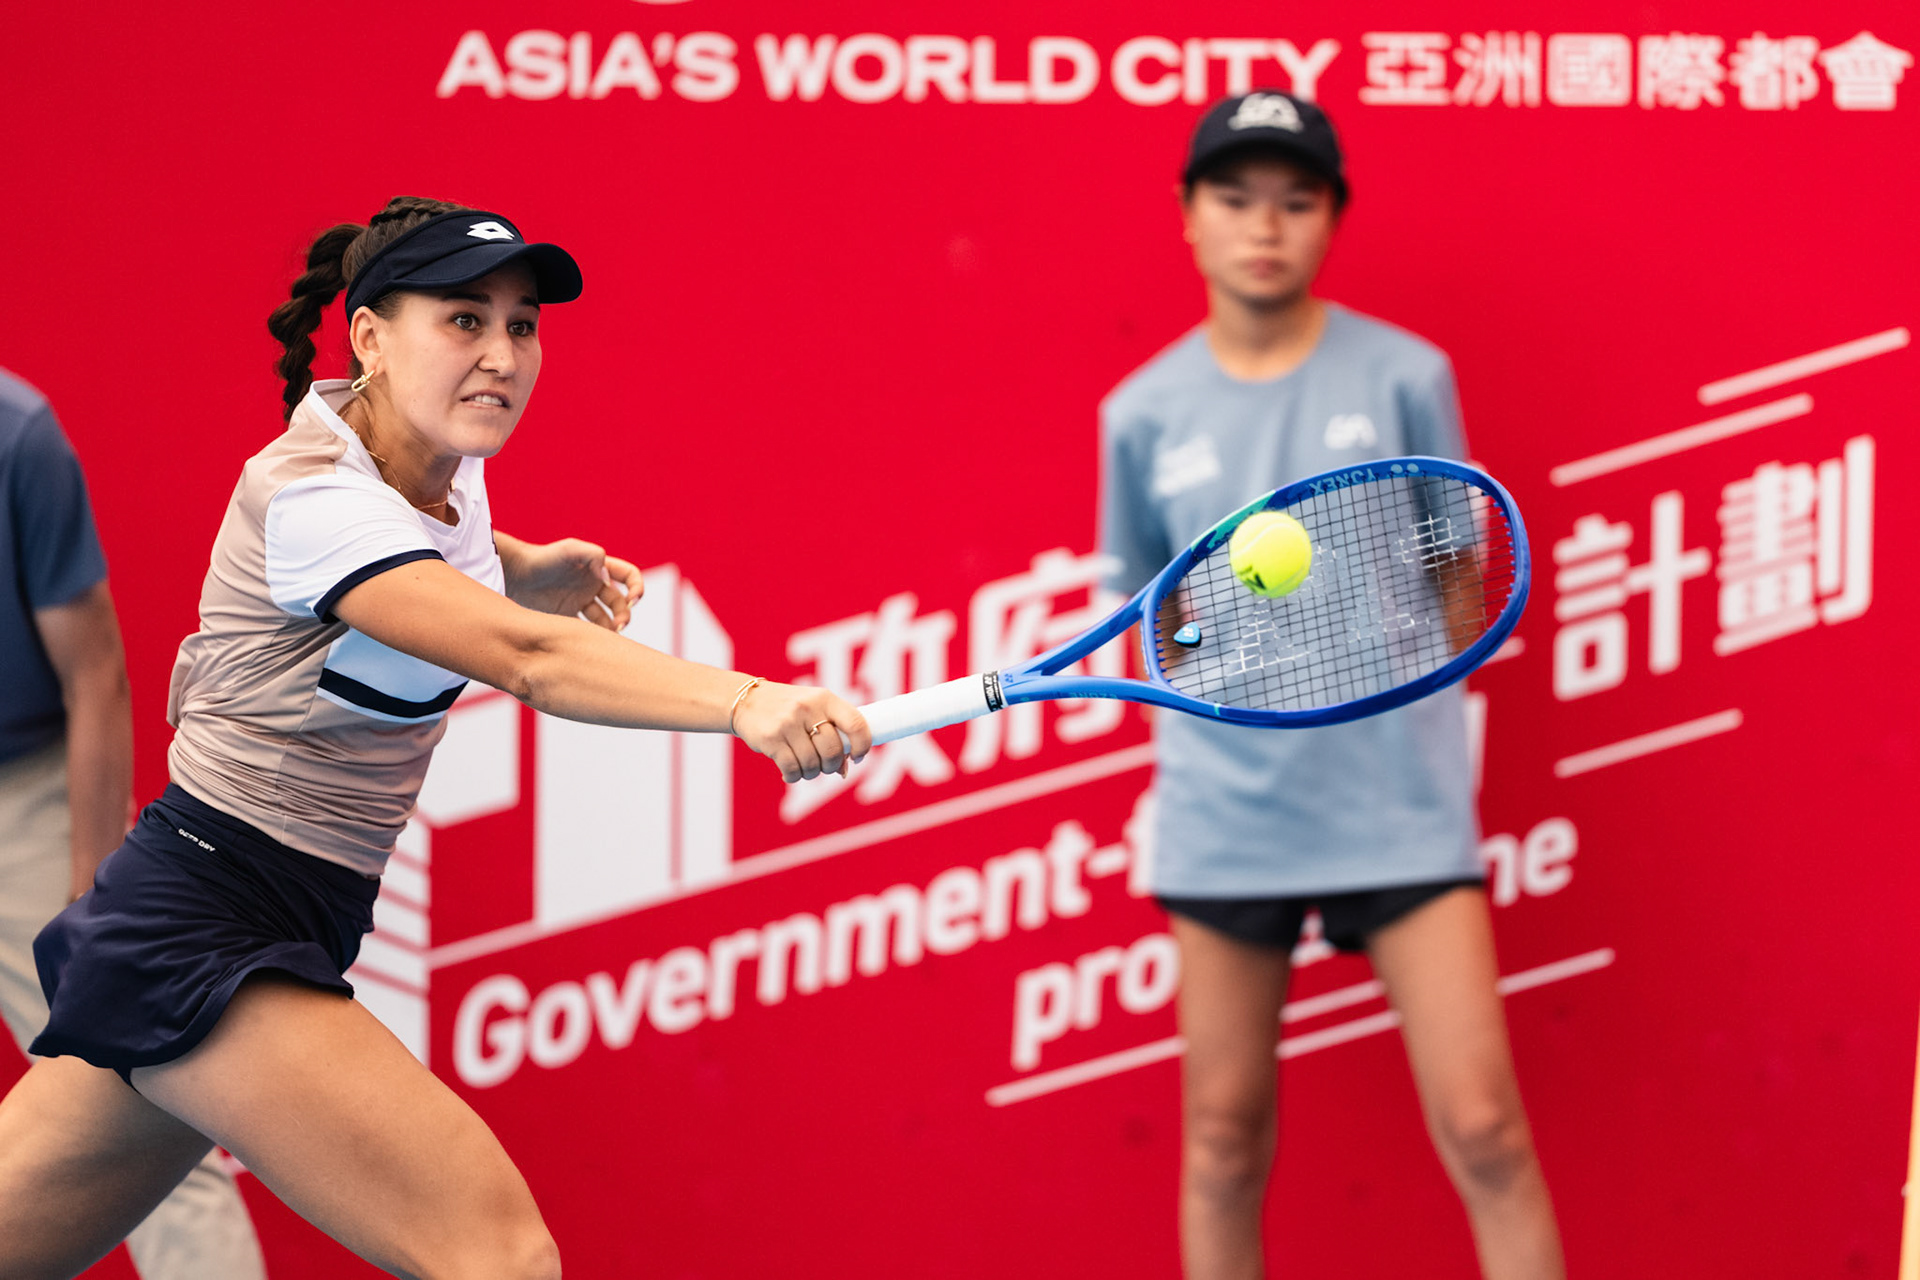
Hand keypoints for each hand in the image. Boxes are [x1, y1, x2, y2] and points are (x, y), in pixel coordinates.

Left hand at [506, 538, 644, 631]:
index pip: (629, 576)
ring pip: (606, 619)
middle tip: (619, 626)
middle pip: (620, 603)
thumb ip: (595, 557)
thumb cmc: (543, 558)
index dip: (637, 587)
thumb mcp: (571, 550)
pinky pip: (586, 630)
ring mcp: (580, 602)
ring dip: (613, 628)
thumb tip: (608, 581)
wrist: (514, 574)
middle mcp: (592, 585)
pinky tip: (594, 643)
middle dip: (624, 614)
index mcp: (598, 568)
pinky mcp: (566, 617)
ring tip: (609, 638)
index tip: (633, 600)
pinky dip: (594, 637)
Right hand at [732, 683, 871, 783]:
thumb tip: (844, 769)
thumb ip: (832, 732)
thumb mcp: (813, 708)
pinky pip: (792, 769)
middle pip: (832, 750)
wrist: (746, 701)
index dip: (862, 745)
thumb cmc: (788, 709)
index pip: (855, 723)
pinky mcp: (770, 738)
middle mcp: (807, 708)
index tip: (857, 757)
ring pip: (812, 763)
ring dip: (811, 773)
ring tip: (804, 768)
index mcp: (825, 698)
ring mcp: (787, 722)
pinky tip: (790, 772)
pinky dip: (794, 776)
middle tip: (824, 766)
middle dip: (831, 766)